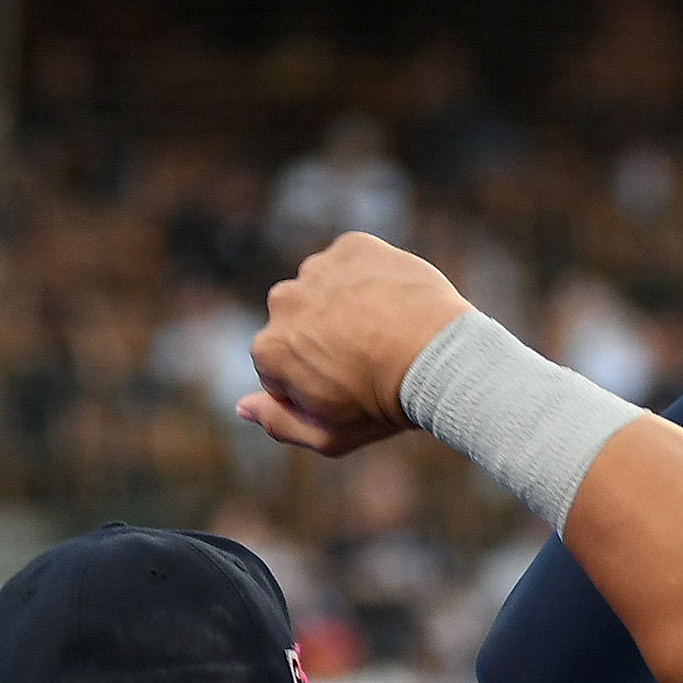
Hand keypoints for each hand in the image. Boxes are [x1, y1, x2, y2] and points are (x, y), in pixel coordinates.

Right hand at [239, 232, 468, 457]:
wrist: (440, 359)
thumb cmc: (386, 406)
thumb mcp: (331, 436)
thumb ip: (280, 423)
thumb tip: (242, 407)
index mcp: (269, 350)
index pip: (279, 367)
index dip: (313, 383)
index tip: (347, 389)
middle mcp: (282, 301)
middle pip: (298, 323)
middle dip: (323, 339)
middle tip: (369, 359)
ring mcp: (317, 269)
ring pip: (324, 290)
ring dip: (345, 306)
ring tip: (385, 331)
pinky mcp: (352, 247)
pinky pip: (354, 264)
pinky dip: (369, 279)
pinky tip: (394, 303)